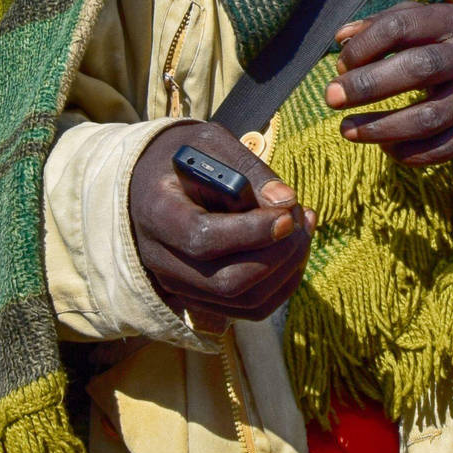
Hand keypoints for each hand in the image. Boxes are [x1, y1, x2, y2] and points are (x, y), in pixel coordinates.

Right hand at [129, 122, 314, 327]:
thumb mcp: (210, 144)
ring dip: (288, 269)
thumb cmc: (185, 158)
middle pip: (227, 282)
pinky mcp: (200, 298)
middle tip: (299, 217)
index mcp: (157, 212)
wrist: (150, 182)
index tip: (288, 215)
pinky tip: (293, 247)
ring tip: (302, 227)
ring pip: (246, 301)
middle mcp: (160, 258)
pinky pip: (251, 307)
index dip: (252, 232)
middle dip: (279, 254)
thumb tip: (286, 202)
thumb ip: (248, 170)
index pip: (202, 239)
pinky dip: (283, 282)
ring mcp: (179, 285)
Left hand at [323, 3, 452, 166]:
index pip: (402, 26)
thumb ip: (379, 25)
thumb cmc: (443, 42)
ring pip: (429, 118)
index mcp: (452, 21)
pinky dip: (408, 153)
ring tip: (347, 130)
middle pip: (419, 69)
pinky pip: (443, 149)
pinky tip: (384, 147)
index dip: (365, 46)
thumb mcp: (420, 21)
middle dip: (368, 86)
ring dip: (381, 128)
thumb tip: (341, 39)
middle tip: (331, 98)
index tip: (341, 65)